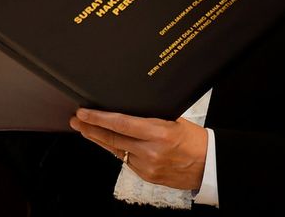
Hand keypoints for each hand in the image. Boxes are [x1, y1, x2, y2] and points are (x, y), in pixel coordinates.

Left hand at [69, 108, 207, 190]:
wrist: (208, 165)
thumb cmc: (193, 139)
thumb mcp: (174, 120)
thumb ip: (150, 117)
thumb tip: (126, 108)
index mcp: (158, 132)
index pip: (120, 123)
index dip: (98, 118)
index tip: (83, 113)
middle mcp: (150, 151)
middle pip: (111, 139)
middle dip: (90, 129)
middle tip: (76, 121)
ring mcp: (147, 166)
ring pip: (116, 151)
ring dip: (100, 140)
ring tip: (86, 130)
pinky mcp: (147, 177)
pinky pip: (126, 161)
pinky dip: (117, 151)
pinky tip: (110, 143)